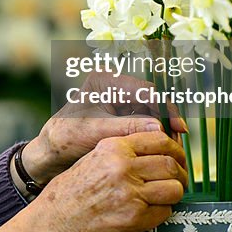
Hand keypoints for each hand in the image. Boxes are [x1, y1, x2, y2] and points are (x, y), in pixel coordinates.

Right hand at [0, 131, 186, 231]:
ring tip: (167, 195)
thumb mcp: (94, 158)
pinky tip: (152, 211)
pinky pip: (165, 211)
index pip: (159, 139)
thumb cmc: (71, 191)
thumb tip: (156, 150)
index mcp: (113, 148)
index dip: (174, 149)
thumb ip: (123, 151)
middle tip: (179, 178)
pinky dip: (163, 211)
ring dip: (174, 193)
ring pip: (174, 188)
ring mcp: (130, 193)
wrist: (56, 222)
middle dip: (180, 172)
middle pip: (170, 164)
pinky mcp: (134, 218)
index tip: (177, 156)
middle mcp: (123, 167)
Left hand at [22, 72, 188, 184]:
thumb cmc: (66, 138)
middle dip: (166, 120)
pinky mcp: (122, 115)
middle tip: (179, 141)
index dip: (163, 108)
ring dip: (163, 129)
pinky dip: (154, 134)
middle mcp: (114, 85)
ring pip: (151, 112)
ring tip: (174, 148)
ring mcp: (119, 100)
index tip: (176, 128)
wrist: (52, 152)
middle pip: (151, 100)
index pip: (143, 90)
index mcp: (104, 80)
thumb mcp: (95, 132)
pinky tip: (162, 149)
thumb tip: (158, 128)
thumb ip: (125, 128)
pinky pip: (145, 122)